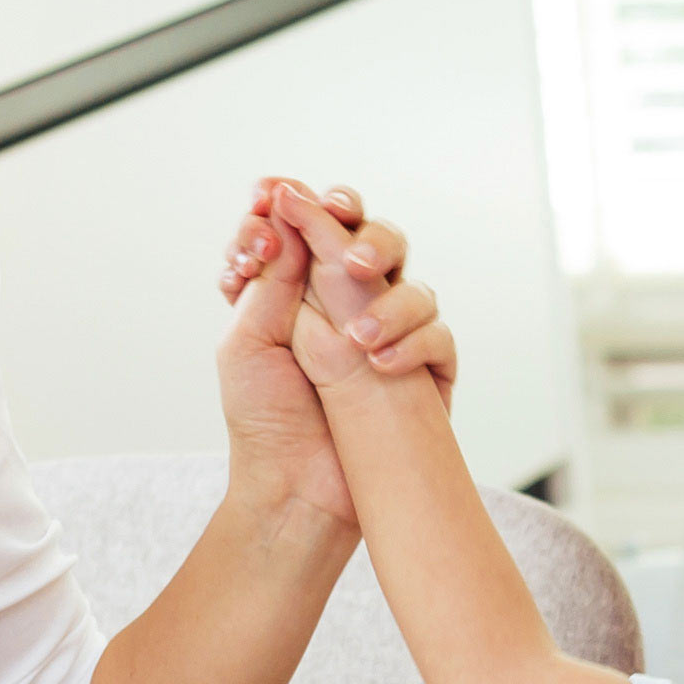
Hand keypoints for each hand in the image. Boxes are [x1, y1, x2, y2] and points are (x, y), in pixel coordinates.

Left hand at [210, 180, 447, 526]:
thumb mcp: (247, 339)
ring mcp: (393, 335)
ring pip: (413, 284)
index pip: (317, 228)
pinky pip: (437, 336)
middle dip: (361, 235)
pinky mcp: (425, 371)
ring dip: (389, 300)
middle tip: (341, 253)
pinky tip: (379, 365)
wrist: (295, 489)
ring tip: (356, 337)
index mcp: (305, 290)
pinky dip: (413, 343)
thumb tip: (292, 209)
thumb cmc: (264, 420)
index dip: (306, 205)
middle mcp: (352, 304)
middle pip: (375, 240)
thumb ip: (272, 276)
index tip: (281, 194)